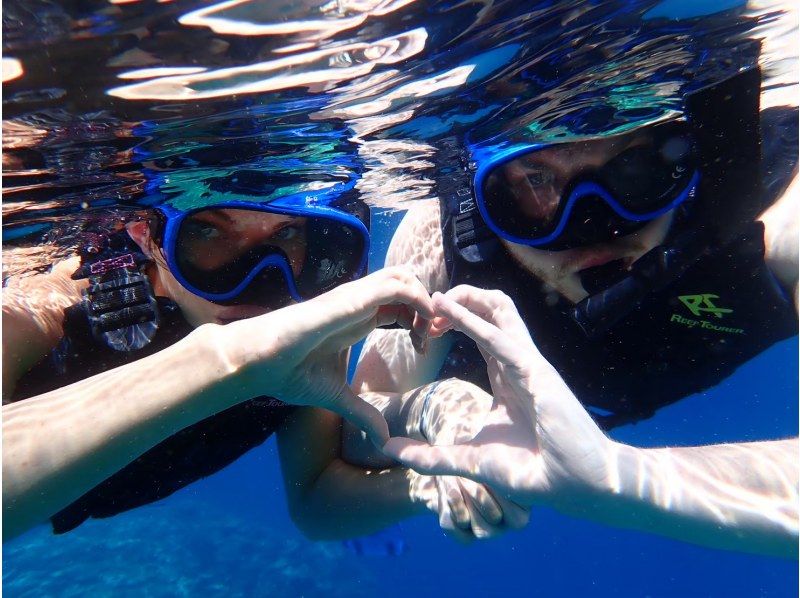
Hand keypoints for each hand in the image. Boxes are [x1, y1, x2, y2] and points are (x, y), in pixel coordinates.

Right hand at [218, 267, 433, 444]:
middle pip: (407, 282)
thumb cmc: (291, 373)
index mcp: (359, 317)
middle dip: (428, 304)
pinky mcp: (349, 300)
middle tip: (432, 336)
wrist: (261, 364)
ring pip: (404, 276)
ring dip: (425, 299)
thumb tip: (383, 439)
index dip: (420, 319)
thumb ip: (363, 413)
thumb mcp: (338, 397)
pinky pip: (392, 287)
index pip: (401, 303)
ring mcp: (355, 297)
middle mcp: (360, 302)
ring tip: (427, 331)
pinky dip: (416, 298)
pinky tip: (420, 325)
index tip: (424, 347)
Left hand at [383, 285, 613, 509]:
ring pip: (499, 309)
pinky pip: (499, 337)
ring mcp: (528, 363)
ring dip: (465, 298)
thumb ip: (431, 455)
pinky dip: (471, 320)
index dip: (452, 319)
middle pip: (490, 310)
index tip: (422, 327)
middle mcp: (517, 362)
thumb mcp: (470, 459)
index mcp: (506, 374)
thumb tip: (389, 449)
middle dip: (458, 299)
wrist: (577, 487)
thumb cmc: (533, 471)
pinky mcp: (535, 372)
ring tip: (435, 298)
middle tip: (425, 309)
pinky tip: (447, 309)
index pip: (480, 330)